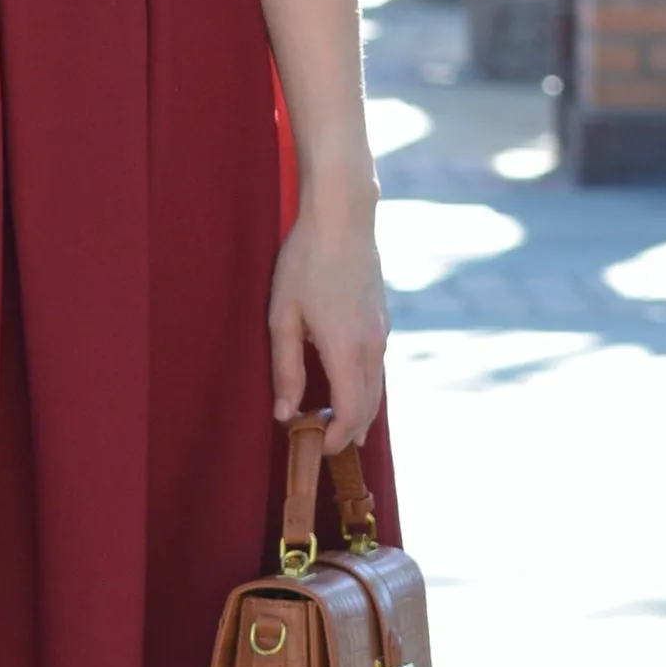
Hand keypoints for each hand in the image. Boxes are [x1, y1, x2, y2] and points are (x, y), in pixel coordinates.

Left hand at [267, 191, 387, 446]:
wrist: (344, 218)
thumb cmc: (305, 263)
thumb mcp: (282, 317)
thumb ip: (285, 369)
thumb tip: (285, 414)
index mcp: (346, 350)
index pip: (348, 413)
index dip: (335, 438)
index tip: (316, 448)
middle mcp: (372, 347)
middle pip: (367, 407)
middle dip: (348, 432)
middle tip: (325, 447)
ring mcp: (382, 333)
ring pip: (377, 389)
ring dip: (360, 413)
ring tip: (341, 429)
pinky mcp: (383, 321)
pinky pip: (378, 368)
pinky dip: (366, 390)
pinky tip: (350, 390)